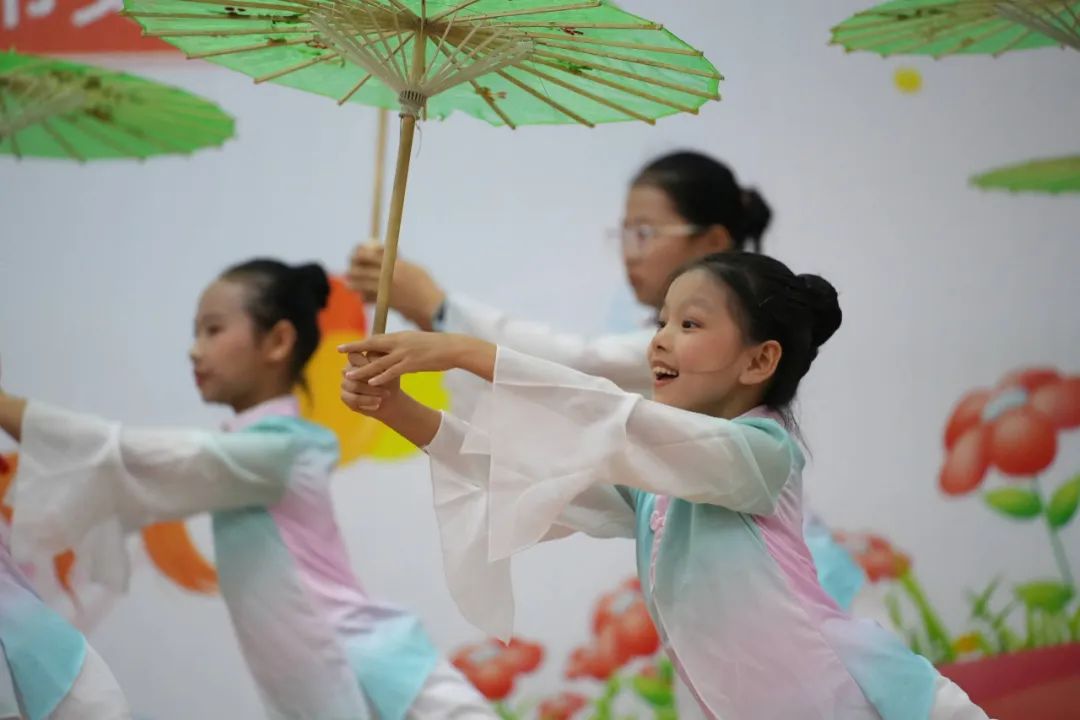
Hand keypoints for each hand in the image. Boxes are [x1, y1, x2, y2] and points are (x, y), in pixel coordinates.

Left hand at [339, 332, 495, 386]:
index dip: (359, 343)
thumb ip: (403, 346)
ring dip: (362, 369)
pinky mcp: (412, 364)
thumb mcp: (417, 342)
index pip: (375, 339)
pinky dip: (381, 377)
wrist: (453, 348)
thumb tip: (394, 350)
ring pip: (378, 362)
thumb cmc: (437, 346)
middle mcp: (399, 343)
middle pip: (372, 346)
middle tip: (339, 352)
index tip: (346, 346)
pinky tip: (371, 383)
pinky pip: (392, 372)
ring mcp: (405, 353)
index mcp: (400, 336)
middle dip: (354, 349)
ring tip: (349, 375)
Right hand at [339, 353, 398, 417]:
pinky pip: (353, 399)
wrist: (389, 397)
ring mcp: (344, 383)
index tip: (378, 368)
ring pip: (354, 386)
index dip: (365, 362)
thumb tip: (377, 361)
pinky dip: (367, 402)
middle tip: (386, 384)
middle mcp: (348, 369)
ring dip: (371, 392)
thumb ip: (381, 362)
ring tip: (383, 397)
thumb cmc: (390, 378)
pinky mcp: (344, 396)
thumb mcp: (389, 368)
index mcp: (356, 358)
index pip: (353, 355)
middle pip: (353, 371)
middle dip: (371, 378)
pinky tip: (377, 405)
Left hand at [346, 243, 445, 329]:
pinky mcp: (385, 302)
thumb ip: (397, 262)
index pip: (368, 255)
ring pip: (361, 284)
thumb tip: (383, 256)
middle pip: (361, 270)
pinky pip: (369, 299)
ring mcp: (385, 290)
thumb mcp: (413, 268)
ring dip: (353, 284)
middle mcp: (387, 275)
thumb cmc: (425, 285)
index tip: (356, 253)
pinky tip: (363, 298)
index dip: (358, 253)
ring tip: (349, 284)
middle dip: (352, 269)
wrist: (431, 305)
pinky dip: (364, 298)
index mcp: (394, 263)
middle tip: (348, 270)